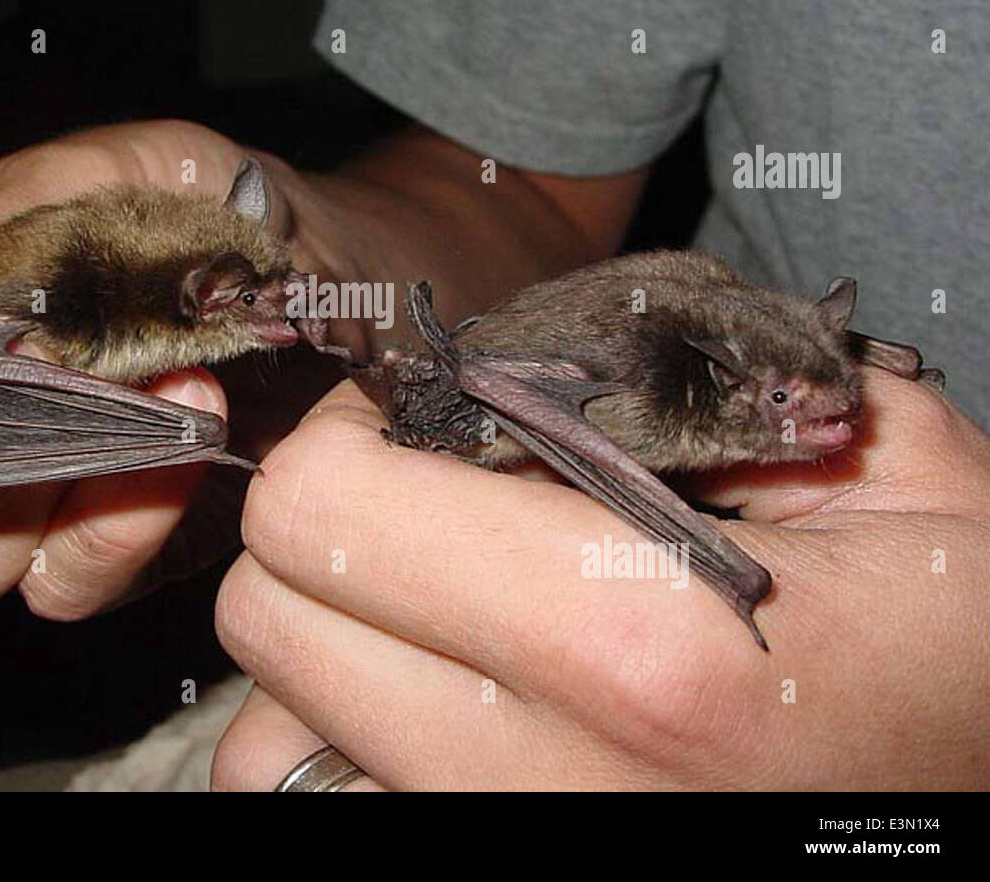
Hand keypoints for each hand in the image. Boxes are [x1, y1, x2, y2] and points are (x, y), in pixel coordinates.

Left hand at [212, 371, 989, 789]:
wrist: (988, 794)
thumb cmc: (964, 655)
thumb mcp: (899, 475)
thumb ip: (704, 383)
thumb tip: (508, 357)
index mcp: (644, 644)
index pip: (330, 508)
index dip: (350, 436)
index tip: (412, 424)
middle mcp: (551, 784)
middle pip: (270, 619)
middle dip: (321, 531)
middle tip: (410, 502)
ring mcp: (513, 849)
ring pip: (269, 743)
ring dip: (319, 650)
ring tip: (417, 607)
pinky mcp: (505, 880)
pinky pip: (329, 802)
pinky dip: (345, 740)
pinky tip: (435, 696)